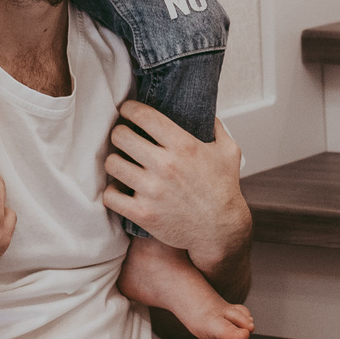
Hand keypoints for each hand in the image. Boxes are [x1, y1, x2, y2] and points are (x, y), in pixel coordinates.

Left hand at [101, 106, 249, 262]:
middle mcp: (165, 165)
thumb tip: (205, 111)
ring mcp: (152, 190)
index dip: (129, 109)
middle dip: (120, 134)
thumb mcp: (229, 151)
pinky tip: (121, 189)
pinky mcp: (143, 213)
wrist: (221, 229)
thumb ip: (216, 127)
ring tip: (122, 163)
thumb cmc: (224, 190)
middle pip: (121, 136)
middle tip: (124, 138)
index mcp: (183, 145)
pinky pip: (110, 195)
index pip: (143, 115)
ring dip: (115, 162)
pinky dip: (112, 191)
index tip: (127, 111)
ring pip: (112, 164)